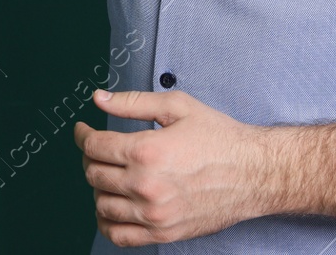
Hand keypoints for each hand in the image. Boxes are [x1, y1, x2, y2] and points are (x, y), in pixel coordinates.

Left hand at [73, 88, 268, 246]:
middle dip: (90, 158)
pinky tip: (112, 207)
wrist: (253, 173)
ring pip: (102, 205)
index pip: (94, 146)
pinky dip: (106, 223)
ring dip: (98, 187)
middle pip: (93, 174)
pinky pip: (119, 236)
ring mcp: (154, 213)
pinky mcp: (163, 232)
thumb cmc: (219, 137)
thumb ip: (133, 103)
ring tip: (110, 174)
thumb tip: (99, 99)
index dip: (82, 135)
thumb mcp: (177, 107)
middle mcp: (146, 185)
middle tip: (100, 149)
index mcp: (147, 151)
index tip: (83, 130)